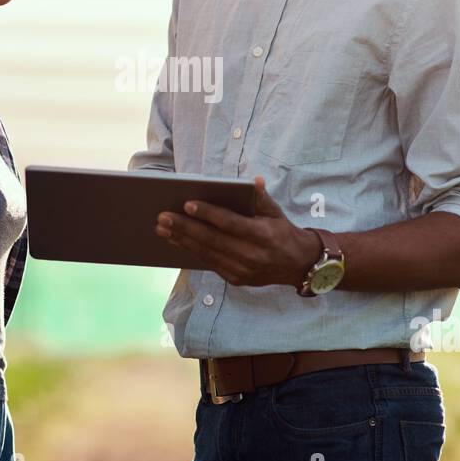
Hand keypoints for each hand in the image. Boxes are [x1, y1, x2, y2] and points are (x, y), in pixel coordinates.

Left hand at [155, 175, 322, 288]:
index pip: (230, 223)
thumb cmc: (283, 232)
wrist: (297, 265)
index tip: (187, 203)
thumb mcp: (276, 213)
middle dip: (185, 227)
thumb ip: (261, 198)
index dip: (208, 213)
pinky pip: (208, 263)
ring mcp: (242, 270)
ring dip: (181, 240)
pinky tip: (176, 240)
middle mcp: (252, 256)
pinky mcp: (235, 279)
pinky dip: (190, 251)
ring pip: (206, 253)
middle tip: (163, 216)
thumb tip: (253, 181)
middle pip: (212, 240)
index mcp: (263, 236)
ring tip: (162, 228)